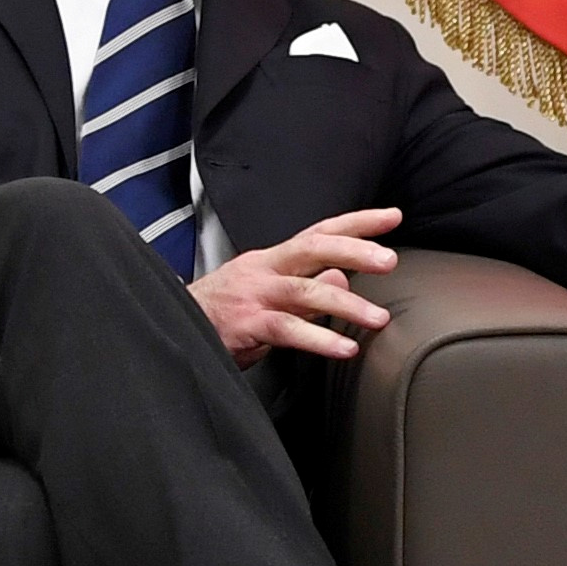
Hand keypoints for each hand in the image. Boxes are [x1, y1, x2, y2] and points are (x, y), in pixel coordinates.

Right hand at [192, 206, 400, 365]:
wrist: (174, 330)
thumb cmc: (224, 315)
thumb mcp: (268, 296)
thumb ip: (306, 288)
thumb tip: (343, 276)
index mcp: (272, 260)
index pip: (319, 232)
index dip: (356, 223)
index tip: (392, 217)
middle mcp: (264, 270)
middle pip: (313, 248)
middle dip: (355, 250)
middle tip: (389, 260)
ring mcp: (253, 296)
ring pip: (305, 291)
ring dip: (347, 304)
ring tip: (379, 318)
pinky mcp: (245, 326)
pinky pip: (287, 330)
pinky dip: (319, 339)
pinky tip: (345, 348)